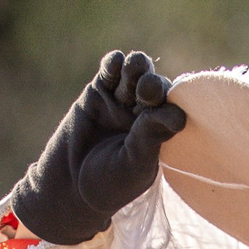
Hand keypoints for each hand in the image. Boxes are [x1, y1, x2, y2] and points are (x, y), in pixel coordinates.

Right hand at [9, 50, 187, 244]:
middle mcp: (145, 113)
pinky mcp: (99, 90)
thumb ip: (151, 136)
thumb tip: (179, 114)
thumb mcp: (134, 164)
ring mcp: (122, 100)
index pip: (175, 108)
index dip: (173, 103)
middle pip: (157, 86)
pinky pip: (111, 69)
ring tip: (133, 71)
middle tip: (147, 92)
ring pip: (136, 72)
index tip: (167, 114)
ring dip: (137, 67)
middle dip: (153, 84)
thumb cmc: (109, 183)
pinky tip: (115, 65)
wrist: (69, 186)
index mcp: (162, 132)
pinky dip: (114, 63)